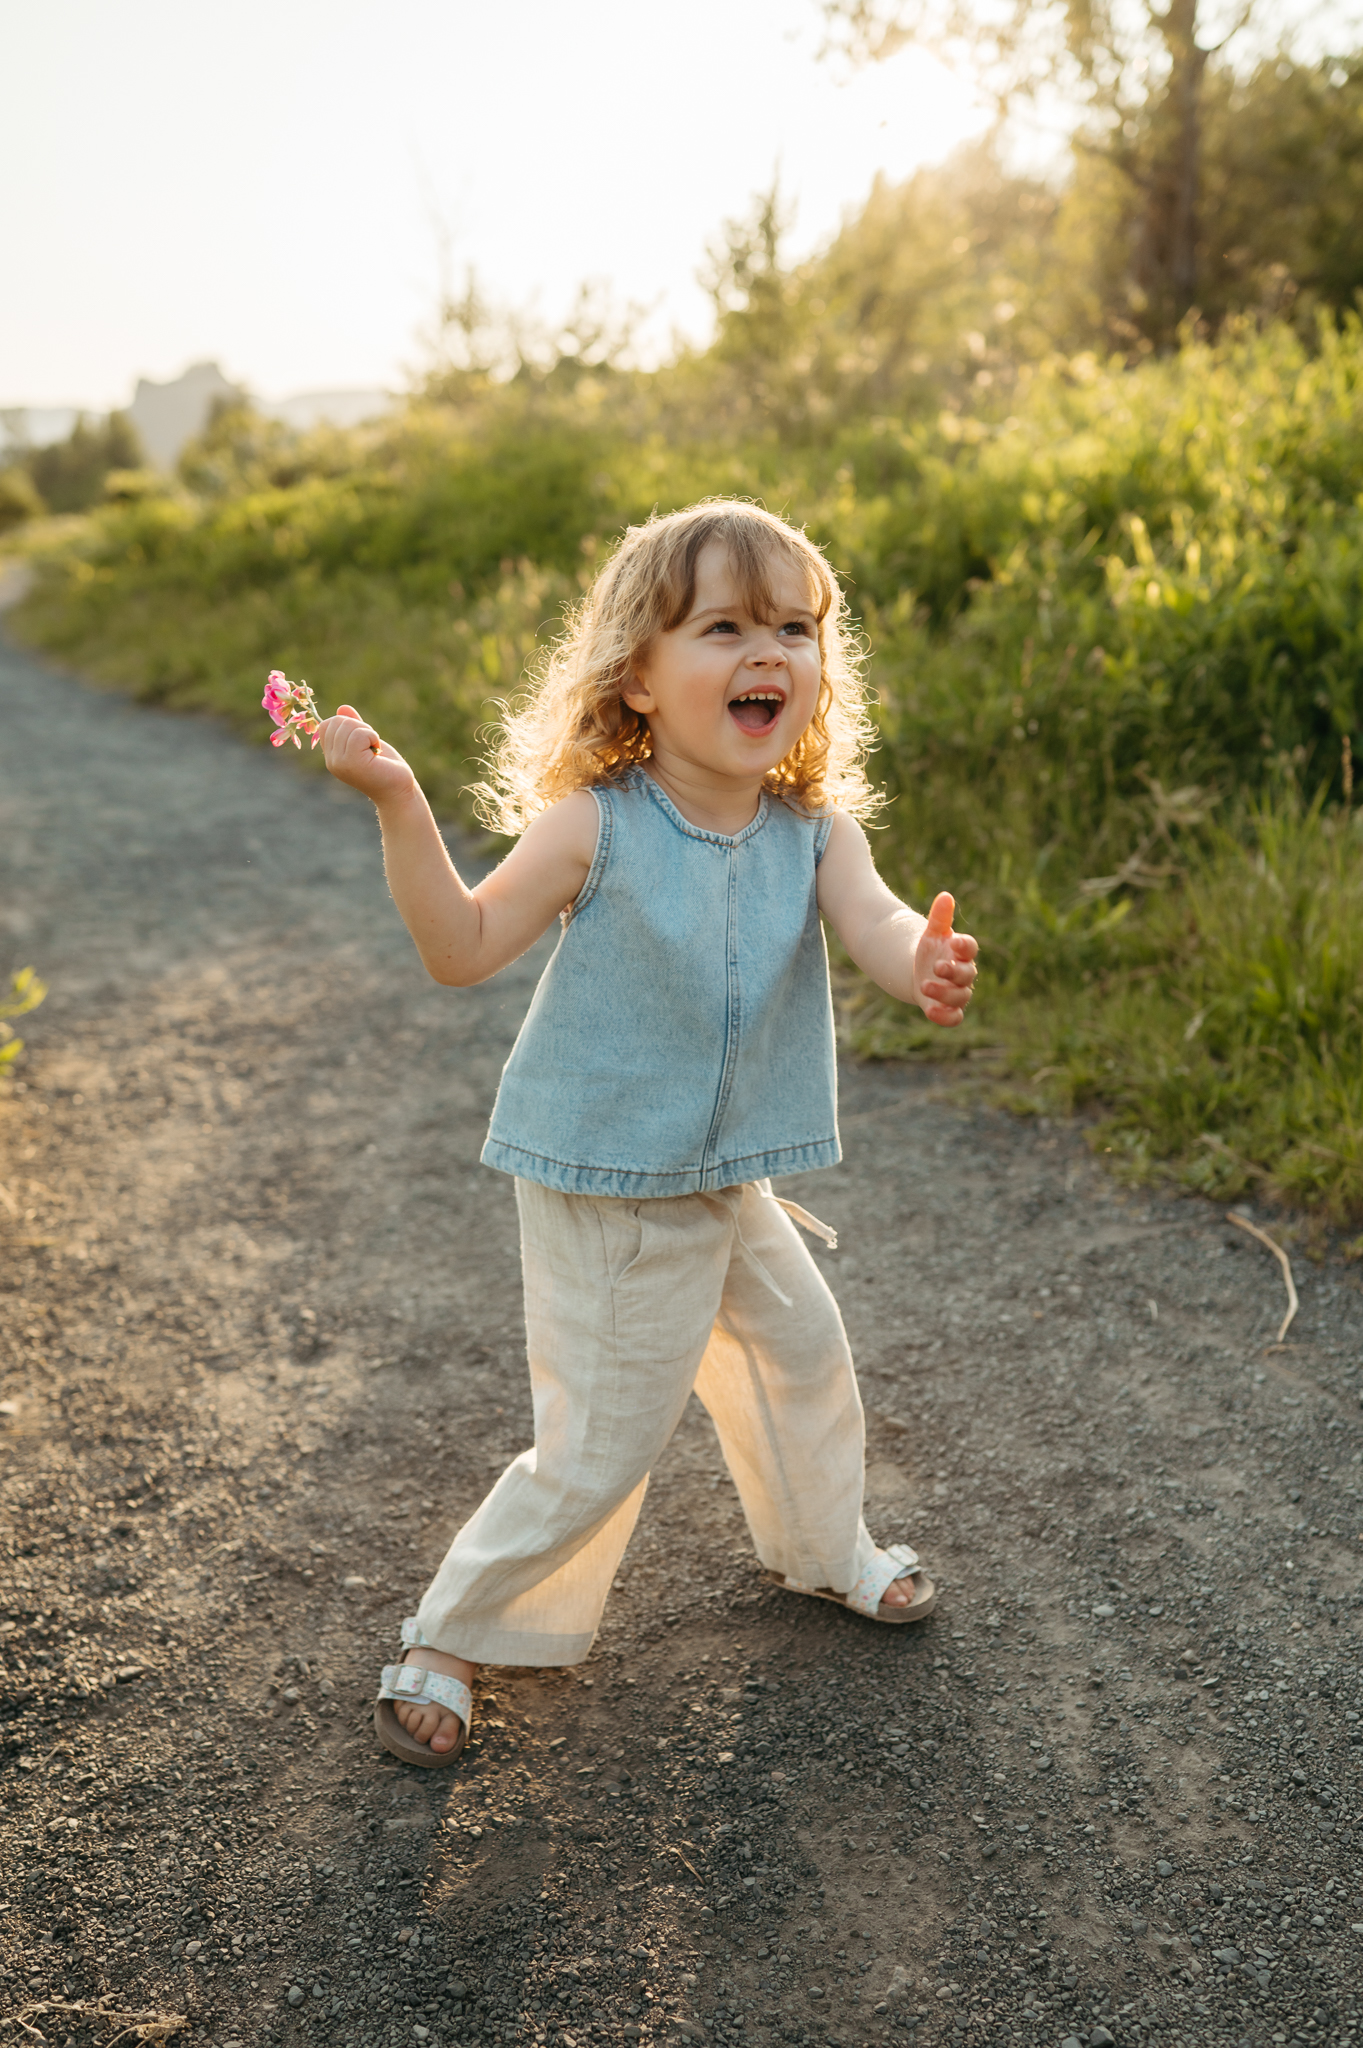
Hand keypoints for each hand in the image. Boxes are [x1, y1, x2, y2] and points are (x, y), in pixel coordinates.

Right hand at [320, 705, 417, 804]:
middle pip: (336, 722)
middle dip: (358, 726)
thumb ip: (354, 726)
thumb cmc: (385, 768)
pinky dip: (372, 737)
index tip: (363, 740)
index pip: (326, 725)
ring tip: (373, 750)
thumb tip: (342, 708)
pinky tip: (376, 751)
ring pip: (347, 726)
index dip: (347, 724)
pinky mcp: (352, 763)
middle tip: (371, 746)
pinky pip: (359, 734)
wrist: (398, 791)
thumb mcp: (367, 742)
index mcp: (332, 756)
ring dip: (367, 732)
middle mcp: (331, 761)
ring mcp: (340, 763)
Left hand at [913, 893, 977, 1025]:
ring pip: (960, 997)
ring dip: (944, 993)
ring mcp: (956, 992)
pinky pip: (954, 1018)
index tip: (954, 941)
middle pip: (967, 975)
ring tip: (924, 985)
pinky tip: (931, 1011)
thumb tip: (945, 896)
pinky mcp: (947, 1009)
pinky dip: (945, 1017)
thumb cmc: (931, 950)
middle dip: (953, 972)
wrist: (919, 973)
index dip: (965, 946)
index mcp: (962, 953)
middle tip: (937, 966)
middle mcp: (963, 974)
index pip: (970, 949)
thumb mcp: (932, 933)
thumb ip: (939, 917)